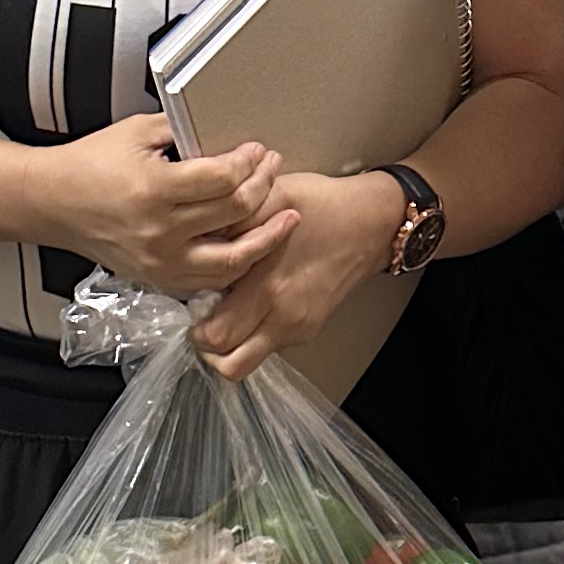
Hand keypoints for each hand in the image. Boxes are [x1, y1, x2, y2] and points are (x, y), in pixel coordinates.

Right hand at [31, 122, 296, 298]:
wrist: (52, 202)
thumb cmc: (89, 164)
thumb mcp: (136, 132)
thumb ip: (182, 129)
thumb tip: (224, 131)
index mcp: (153, 189)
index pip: (222, 178)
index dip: (248, 162)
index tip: (257, 150)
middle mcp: (159, 230)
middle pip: (234, 213)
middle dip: (263, 186)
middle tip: (273, 169)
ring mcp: (160, 260)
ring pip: (232, 260)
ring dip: (266, 238)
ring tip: (286, 219)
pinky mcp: (159, 277)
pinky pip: (211, 280)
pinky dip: (237, 264)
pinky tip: (253, 246)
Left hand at [199, 170, 405, 381]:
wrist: (371, 221)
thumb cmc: (323, 207)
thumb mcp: (270, 199)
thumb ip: (231, 222)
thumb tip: (195, 239)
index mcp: (270, 288)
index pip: (217, 337)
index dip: (195, 329)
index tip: (192, 308)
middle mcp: (285, 316)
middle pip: (230, 363)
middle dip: (208, 347)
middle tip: (201, 320)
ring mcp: (299, 326)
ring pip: (249, 361)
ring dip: (230, 346)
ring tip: (225, 315)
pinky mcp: (309, 327)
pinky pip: (269, 345)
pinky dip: (252, 334)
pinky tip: (251, 304)